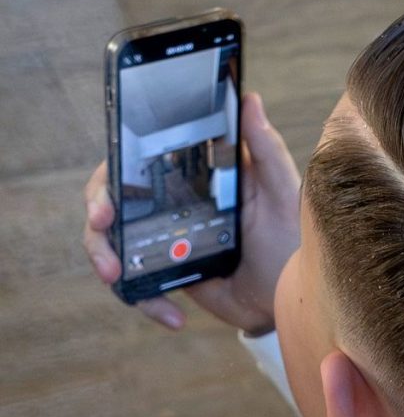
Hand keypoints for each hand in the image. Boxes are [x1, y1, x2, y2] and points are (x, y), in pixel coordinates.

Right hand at [83, 93, 300, 333]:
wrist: (292, 294)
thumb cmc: (290, 233)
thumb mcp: (281, 191)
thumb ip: (265, 150)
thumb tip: (249, 99)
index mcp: (194, 174)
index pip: (140, 159)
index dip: (115, 169)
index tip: (110, 189)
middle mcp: (173, 202)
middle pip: (114, 198)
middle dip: (97, 212)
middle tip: (102, 224)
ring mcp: (166, 239)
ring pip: (112, 241)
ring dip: (104, 256)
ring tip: (115, 276)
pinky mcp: (169, 273)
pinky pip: (139, 286)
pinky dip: (146, 302)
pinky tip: (173, 318)